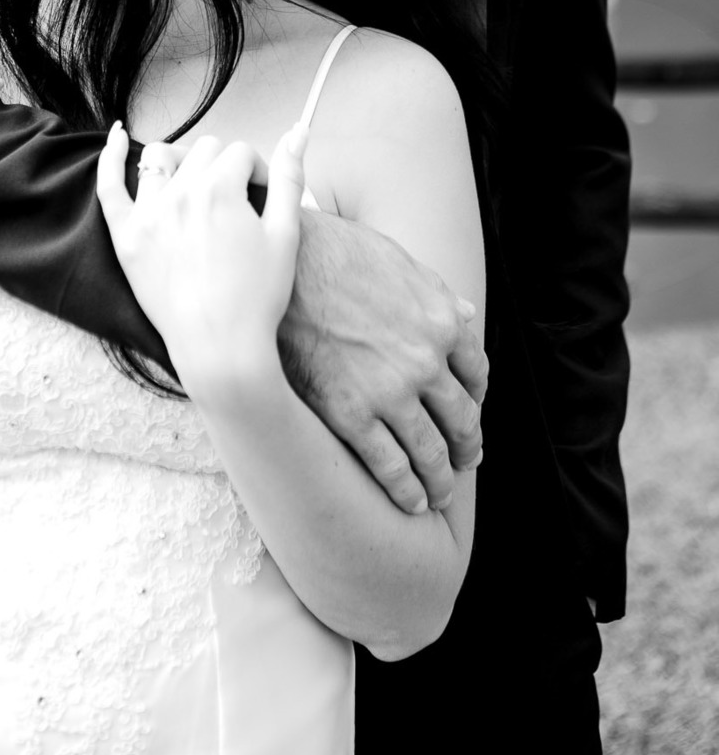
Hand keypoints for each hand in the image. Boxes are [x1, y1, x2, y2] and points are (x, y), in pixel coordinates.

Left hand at [96, 123, 308, 391]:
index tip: (264, 200)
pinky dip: (109, 157)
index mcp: (220, 188)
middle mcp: (179, 193)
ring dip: (181, 161)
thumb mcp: (285, 234)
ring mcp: (147, 213)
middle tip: (236, 202)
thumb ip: (291, 177)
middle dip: (224, 166)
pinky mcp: (126, 236)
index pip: (241, 153)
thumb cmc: (257, 296)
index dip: (258, 173)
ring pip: (160, 157)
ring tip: (193, 181)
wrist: (220, 348)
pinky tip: (115, 135)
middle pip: (204, 151)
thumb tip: (299, 129)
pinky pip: (109, 186)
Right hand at [279, 210, 486, 514]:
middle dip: (466, 446)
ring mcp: (389, 392)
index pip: (475, 372)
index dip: (475, 398)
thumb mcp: (396, 260)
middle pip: (460, 418)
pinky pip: (390, 466)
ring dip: (440, 480)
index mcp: (441, 321)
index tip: (469, 411)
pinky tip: (410, 503)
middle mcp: (425, 361)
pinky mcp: (349, 414)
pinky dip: (406, 490)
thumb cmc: (333, 252)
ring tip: (438, 495)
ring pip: (430, 452)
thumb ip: (435, 291)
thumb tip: (467, 312)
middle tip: (464, 461)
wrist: (278, 265)